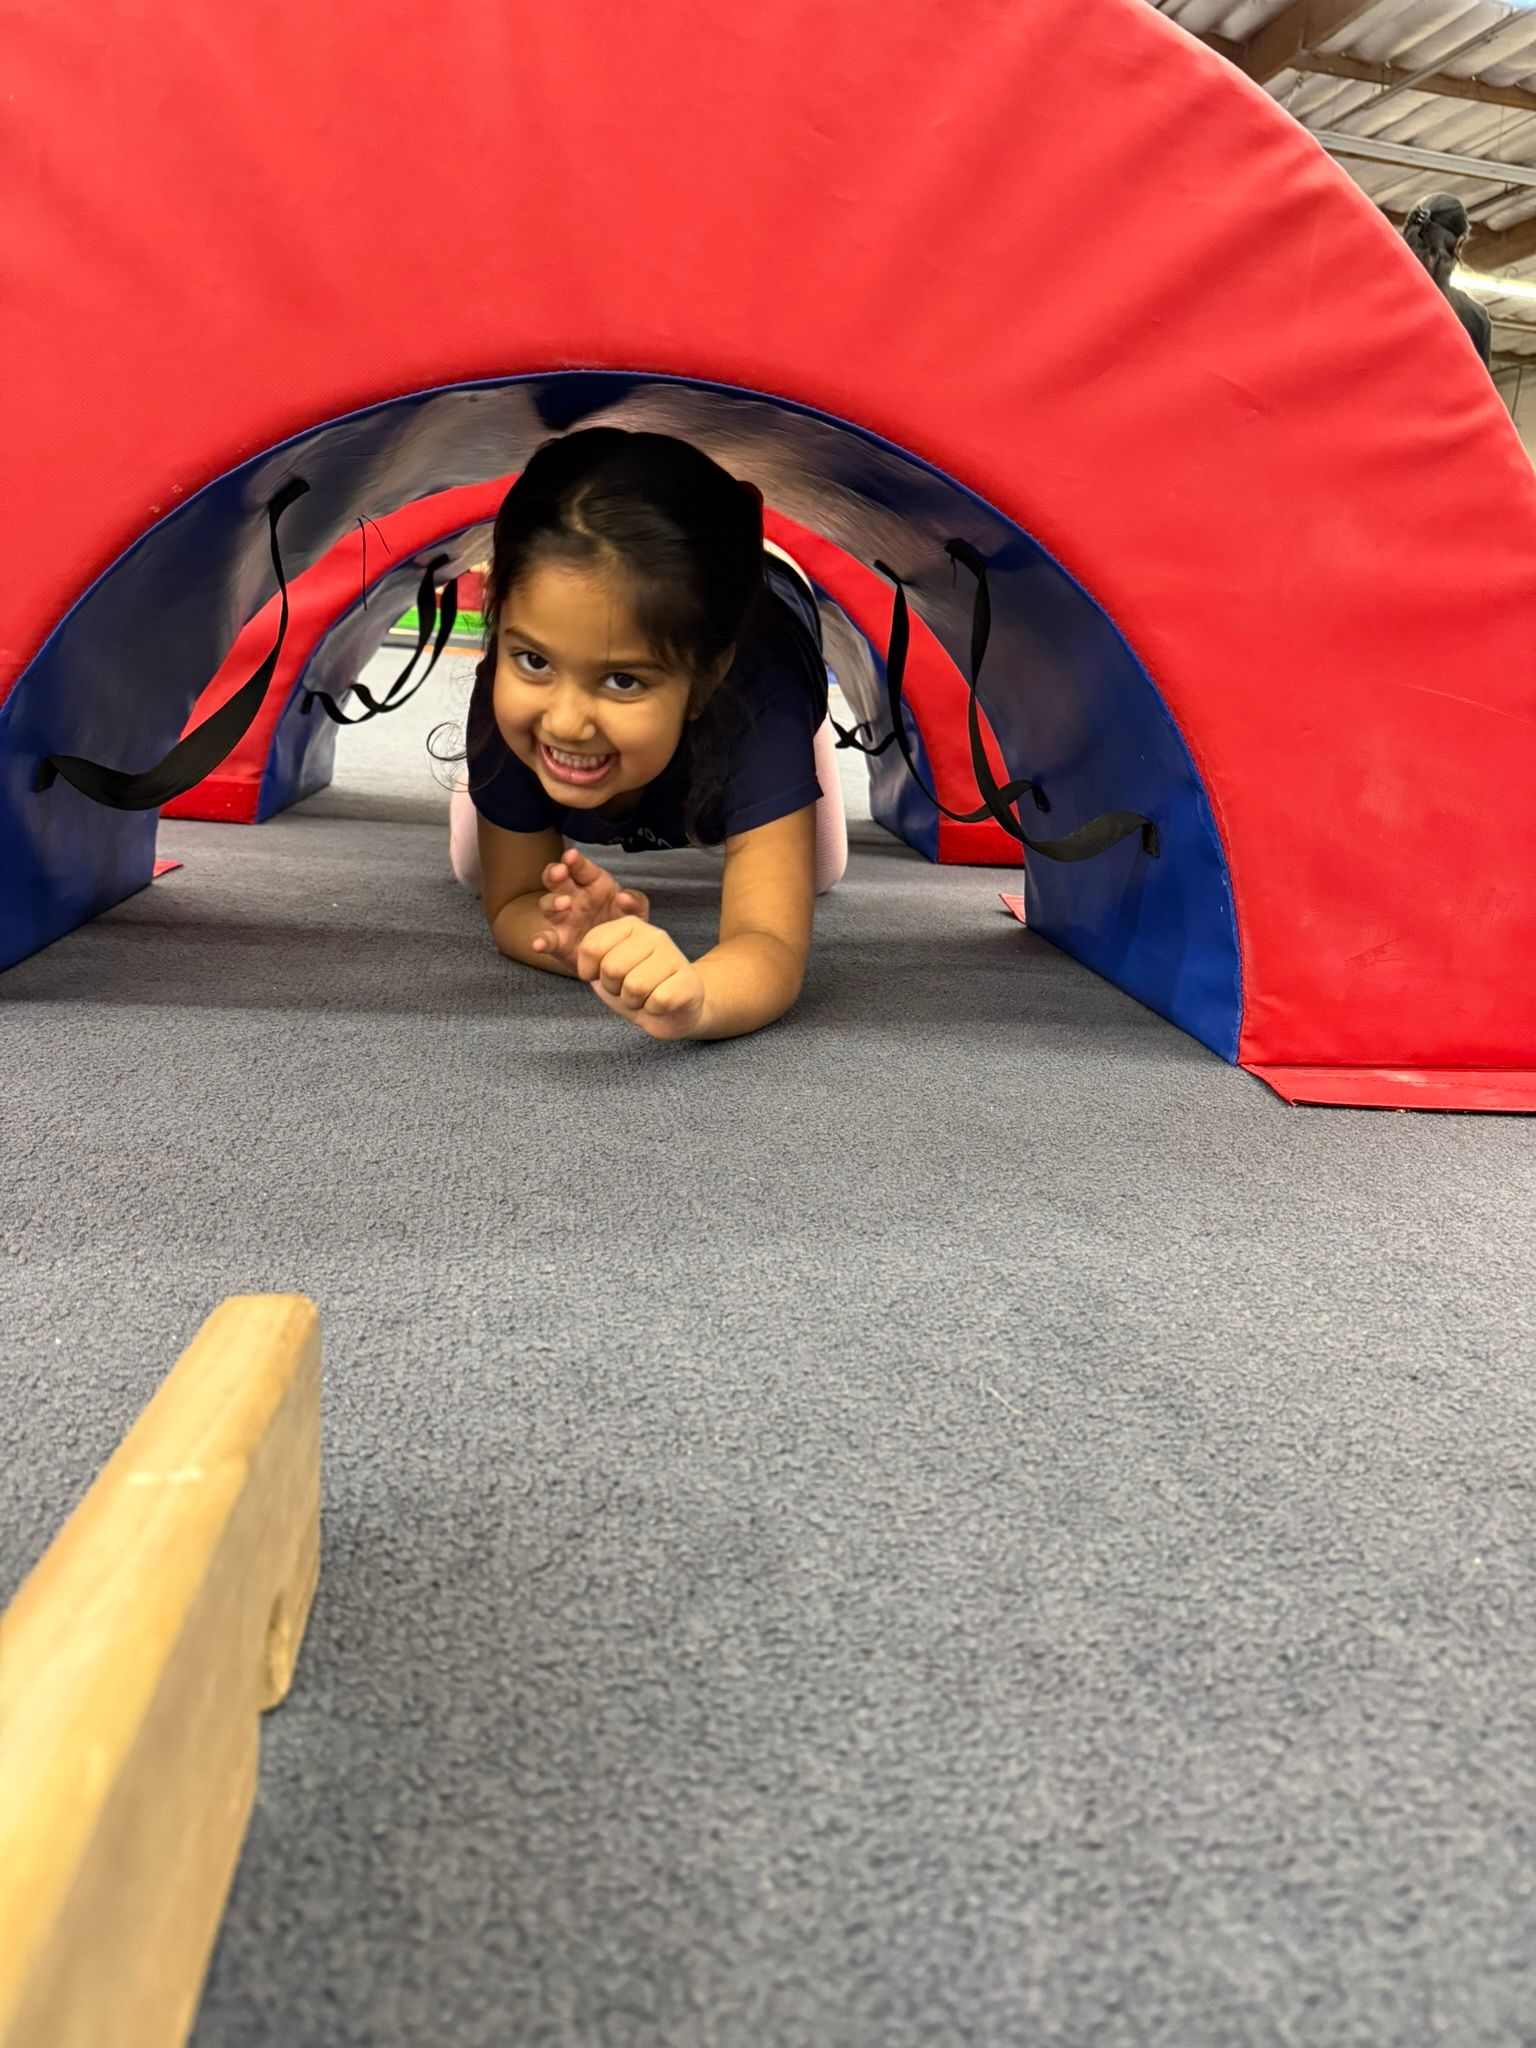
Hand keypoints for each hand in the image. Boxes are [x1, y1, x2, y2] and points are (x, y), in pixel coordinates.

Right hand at [531, 848, 649, 968]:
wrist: (616, 956)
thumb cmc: (623, 925)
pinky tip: (538, 945)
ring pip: (548, 905)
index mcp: (593, 883)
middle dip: (555, 873)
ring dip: (553, 902)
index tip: (572, 856)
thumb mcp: (636, 912)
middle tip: (560, 871)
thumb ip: (635, 902)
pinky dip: (540, 941)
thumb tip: (623, 897)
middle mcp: (573, 897)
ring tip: (564, 904)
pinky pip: (546, 939)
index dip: (575, 861)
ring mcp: (563, 919)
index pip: (582, 868)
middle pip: (557, 880)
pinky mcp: (558, 943)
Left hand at [578, 915, 706, 1040]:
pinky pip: (658, 1001)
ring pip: (635, 986)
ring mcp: (674, 955)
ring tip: (645, 997)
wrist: (675, 1011)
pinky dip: (653, 1010)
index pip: (592, 947)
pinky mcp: (689, 980)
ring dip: (634, 1001)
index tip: (605, 976)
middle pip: (611, 967)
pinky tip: (660, 1005)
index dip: (590, 972)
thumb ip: (591, 960)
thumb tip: (588, 964)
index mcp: (629, 926)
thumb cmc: (636, 989)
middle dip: (614, 988)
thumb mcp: (604, 972)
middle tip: (628, 990)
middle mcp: (653, 934)